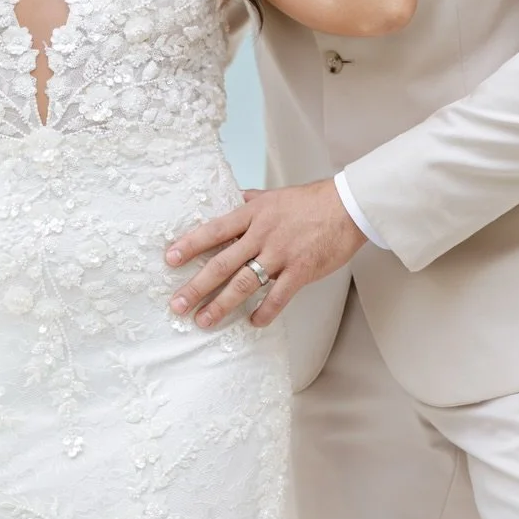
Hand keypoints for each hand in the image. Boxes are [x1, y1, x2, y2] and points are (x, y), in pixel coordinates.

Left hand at [166, 179, 364, 329]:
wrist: (348, 206)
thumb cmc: (312, 201)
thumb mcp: (275, 196)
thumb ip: (253, 200)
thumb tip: (236, 198)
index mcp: (253, 214)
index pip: (214, 230)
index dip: (190, 245)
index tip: (170, 259)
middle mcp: (261, 234)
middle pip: (222, 263)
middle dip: (196, 286)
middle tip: (177, 304)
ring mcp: (280, 254)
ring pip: (244, 283)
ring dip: (221, 304)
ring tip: (203, 320)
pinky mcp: (300, 270)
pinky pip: (278, 297)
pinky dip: (264, 312)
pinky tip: (252, 323)